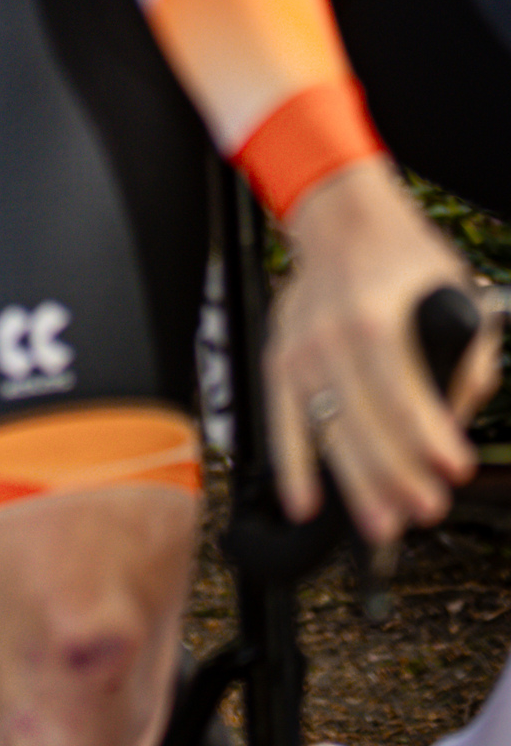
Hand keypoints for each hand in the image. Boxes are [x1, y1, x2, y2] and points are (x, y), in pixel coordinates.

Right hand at [268, 159, 498, 543]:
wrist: (340, 218)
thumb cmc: (403, 257)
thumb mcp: (457, 292)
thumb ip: (466, 361)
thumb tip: (456, 422)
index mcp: (374, 316)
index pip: (401, 390)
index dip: (428, 435)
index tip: (456, 468)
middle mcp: (329, 336)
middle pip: (362, 421)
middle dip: (397, 473)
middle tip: (426, 508)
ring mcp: (299, 351)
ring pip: (326, 429)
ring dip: (354, 483)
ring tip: (382, 526)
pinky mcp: (279, 360)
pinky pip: (283, 421)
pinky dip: (292, 466)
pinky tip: (306, 503)